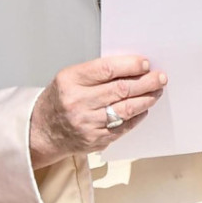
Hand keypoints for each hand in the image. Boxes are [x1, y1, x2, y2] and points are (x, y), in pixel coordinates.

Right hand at [29, 55, 166, 168]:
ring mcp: (87, 123)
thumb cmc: (60, 100)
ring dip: (146, 98)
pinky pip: (124, 126)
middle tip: (159, 77)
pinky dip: (137, 116)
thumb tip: (132, 67)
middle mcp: (78, 102)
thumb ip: (97, 72)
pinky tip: (144, 107)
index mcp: (70, 81)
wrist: (42, 131)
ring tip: (156, 91)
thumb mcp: (70, 78)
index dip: (130, 65)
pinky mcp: (95, 139)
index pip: (107, 69)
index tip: (145, 63)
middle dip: (145, 82)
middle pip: (120, 89)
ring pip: (126, 109)